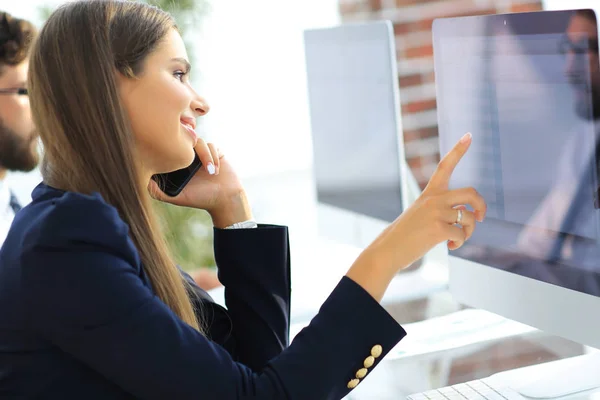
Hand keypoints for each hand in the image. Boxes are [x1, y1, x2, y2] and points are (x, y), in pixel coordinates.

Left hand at [149, 139, 252, 227]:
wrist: (225, 199)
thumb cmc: (200, 199)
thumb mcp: (175, 197)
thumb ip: (156, 192)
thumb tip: (140, 179)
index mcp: (177, 163)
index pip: (169, 148)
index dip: (171, 150)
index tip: (175, 161)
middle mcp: (189, 156)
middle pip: (183, 140)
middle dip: (189, 150)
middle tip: (192, 164)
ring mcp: (202, 152)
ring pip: (199, 142)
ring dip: (205, 156)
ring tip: (210, 172)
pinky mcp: (215, 151)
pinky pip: (211, 145)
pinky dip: (213, 157)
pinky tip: (215, 171)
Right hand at [346, 132, 486, 300]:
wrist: (388, 250)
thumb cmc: (405, 235)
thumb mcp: (422, 215)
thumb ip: (443, 210)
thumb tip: (470, 216)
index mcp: (429, 193)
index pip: (445, 166)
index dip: (459, 150)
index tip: (469, 135)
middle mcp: (434, 199)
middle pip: (471, 193)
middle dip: (481, 206)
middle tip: (480, 218)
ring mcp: (437, 212)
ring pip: (469, 218)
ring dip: (468, 232)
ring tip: (455, 240)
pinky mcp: (439, 228)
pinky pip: (462, 234)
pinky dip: (459, 243)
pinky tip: (448, 247)